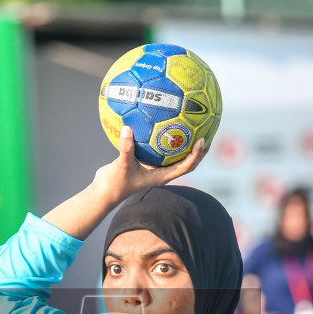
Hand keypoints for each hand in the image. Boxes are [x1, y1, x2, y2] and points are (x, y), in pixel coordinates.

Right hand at [43, 129, 208, 240]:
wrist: (105, 191)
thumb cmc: (115, 182)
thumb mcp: (121, 165)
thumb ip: (125, 148)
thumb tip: (126, 128)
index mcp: (163, 176)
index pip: (186, 166)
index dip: (196, 154)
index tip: (201, 140)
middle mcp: (162, 172)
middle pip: (187, 160)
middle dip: (198, 149)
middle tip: (207, 132)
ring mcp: (155, 167)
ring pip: (175, 155)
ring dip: (185, 144)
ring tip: (193, 126)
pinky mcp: (147, 162)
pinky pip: (159, 148)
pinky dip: (164, 138)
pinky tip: (162, 122)